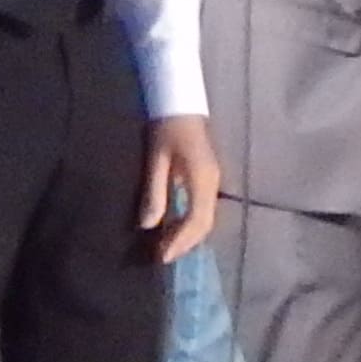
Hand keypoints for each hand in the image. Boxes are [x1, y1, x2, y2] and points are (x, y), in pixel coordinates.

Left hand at [142, 113, 220, 261]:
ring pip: (206, 218)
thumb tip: (148, 225)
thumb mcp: (156, 160)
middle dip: (185, 243)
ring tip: (166, 247)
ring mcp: (212, 181)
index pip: (196, 219)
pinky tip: (173, 228)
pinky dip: (190, 225)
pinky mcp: (207, 180)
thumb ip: (154, 192)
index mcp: (202, 179)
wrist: (180, 104)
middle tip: (161, 257)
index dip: (180, 240)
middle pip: (205, 223)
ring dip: (188, 236)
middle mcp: (212, 184)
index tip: (161, 255)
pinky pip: (202, 210)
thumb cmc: (166, 129)